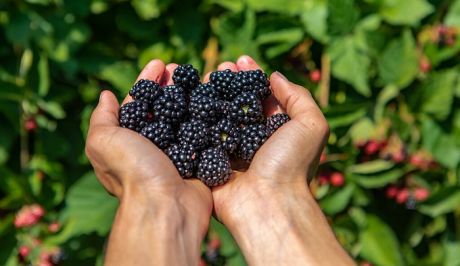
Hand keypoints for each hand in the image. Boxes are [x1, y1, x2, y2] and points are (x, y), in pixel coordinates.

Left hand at [85, 60, 211, 264]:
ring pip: (185, 117)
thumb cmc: (132, 172)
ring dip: (190, 95)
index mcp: (130, 141)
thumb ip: (102, 119)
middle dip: (171, 84)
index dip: (147, 81)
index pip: (138, 103)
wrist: (166, 206)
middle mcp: (154, 146)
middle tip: (180, 66)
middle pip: (163, 107)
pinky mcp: (200, 160)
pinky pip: (205, 133)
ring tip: (199, 76)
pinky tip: (215, 99)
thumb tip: (105, 95)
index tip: (159, 63)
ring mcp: (178, 153)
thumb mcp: (103, 142)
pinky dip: (209, 116)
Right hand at [207, 56, 353, 264]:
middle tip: (219, 67)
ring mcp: (230, 150)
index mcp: (276, 130)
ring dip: (210, 95)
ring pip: (217, 116)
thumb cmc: (291, 164)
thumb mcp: (311, 125)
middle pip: (237, 103)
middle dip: (228, 82)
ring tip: (202, 77)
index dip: (252, 75)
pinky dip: (194, 118)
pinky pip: (200, 136)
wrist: (267, 203)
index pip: (262, 95)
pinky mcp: (210, 162)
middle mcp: (252, 139)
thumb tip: (275, 76)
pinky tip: (188, 99)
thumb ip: (298, 96)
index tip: (241, 59)